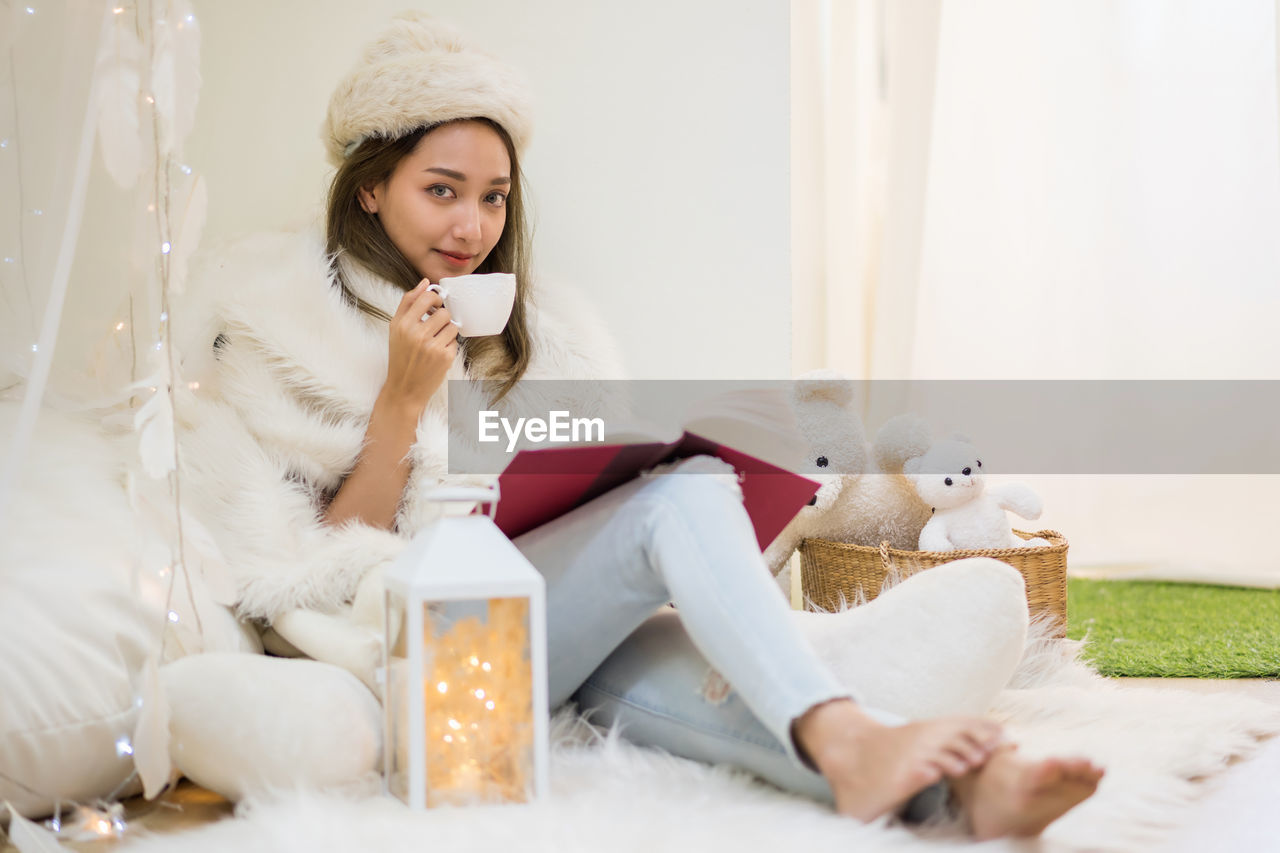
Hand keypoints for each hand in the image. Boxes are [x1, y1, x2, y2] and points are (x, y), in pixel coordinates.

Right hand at [379, 279, 459, 414]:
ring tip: (436, 340)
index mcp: (402, 324)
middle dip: (442, 318)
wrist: (404, 388)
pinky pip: (455, 341)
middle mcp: (417, 334)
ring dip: (447, 331)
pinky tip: (438, 353)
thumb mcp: (396, 328)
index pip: (426, 298)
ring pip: (452, 326)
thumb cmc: (400, 356)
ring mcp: (432, 347)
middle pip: (444, 312)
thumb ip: (409, 302)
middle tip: (435, 327)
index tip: (435, 305)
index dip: (436, 298)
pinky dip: (449, 345)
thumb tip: (425, 282)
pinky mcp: (444, 358)